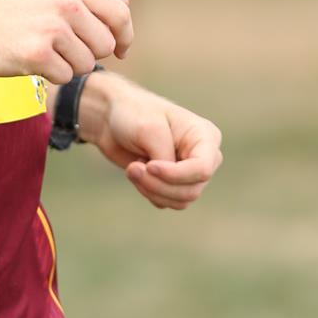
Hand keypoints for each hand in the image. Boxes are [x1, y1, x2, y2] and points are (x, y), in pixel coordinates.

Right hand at [0, 0, 133, 85]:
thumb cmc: (10, 16)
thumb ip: (90, 2)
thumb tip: (126, 3)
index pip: (120, 14)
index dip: (125, 37)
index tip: (121, 50)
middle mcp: (65, 2)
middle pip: (106, 45)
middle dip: (89, 54)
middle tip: (60, 49)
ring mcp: (51, 27)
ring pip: (87, 64)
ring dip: (68, 66)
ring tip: (43, 52)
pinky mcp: (37, 53)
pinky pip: (65, 77)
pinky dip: (51, 76)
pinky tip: (31, 62)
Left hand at [79, 74, 221, 209]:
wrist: (112, 119)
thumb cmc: (134, 114)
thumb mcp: (149, 129)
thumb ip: (164, 157)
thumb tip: (169, 183)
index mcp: (205, 136)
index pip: (203, 169)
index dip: (176, 175)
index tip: (149, 166)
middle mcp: (203, 157)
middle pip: (192, 190)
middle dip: (159, 185)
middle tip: (133, 168)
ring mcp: (189, 172)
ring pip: (180, 201)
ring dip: (151, 189)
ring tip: (133, 169)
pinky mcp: (173, 184)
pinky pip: (167, 202)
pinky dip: (148, 192)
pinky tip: (137, 172)